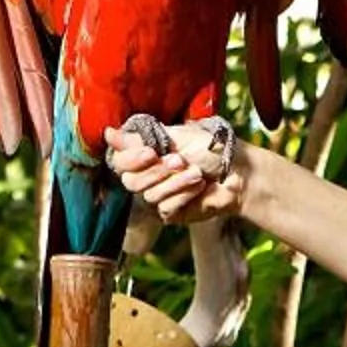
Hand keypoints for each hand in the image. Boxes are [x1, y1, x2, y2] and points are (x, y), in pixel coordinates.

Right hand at [106, 121, 243, 224]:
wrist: (238, 173)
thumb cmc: (211, 149)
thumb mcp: (175, 137)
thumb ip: (139, 138)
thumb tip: (108, 133)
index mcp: (146, 153)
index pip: (120, 161)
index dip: (132, 158)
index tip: (151, 151)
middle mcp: (148, 175)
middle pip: (130, 181)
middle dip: (158, 171)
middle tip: (180, 161)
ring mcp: (159, 195)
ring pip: (149, 195)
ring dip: (176, 183)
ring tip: (197, 174)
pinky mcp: (171, 213)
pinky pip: (165, 209)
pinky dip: (184, 196)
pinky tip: (200, 189)